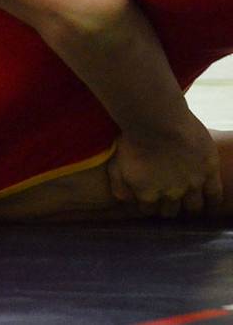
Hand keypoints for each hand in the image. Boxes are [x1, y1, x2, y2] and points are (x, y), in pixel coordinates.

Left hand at [107, 110, 222, 217]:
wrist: (156, 119)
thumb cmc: (132, 138)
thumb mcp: (116, 164)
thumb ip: (118, 185)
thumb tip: (124, 201)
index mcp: (147, 193)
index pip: (148, 210)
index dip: (148, 206)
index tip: (150, 202)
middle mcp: (170, 194)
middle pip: (170, 210)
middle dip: (167, 208)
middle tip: (169, 204)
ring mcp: (191, 183)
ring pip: (193, 206)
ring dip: (190, 208)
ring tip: (190, 206)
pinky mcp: (208, 171)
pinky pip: (214, 195)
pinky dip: (213, 203)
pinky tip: (211, 206)